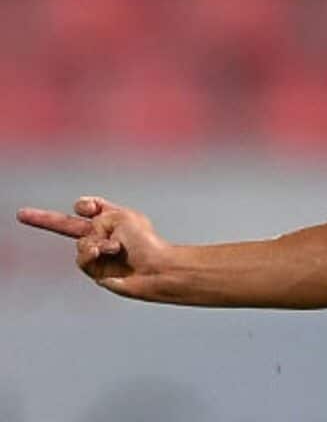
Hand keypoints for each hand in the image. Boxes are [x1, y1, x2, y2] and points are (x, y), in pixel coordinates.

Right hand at [16, 197, 169, 297]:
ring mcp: (97, 254)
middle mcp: (102, 236)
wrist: (155, 268)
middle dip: (44, 219)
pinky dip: (92, 252)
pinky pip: (82, 258)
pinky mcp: (95, 271)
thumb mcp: (122, 217)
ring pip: (80, 243)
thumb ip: (97, 216)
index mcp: (112, 220)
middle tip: (21, 213)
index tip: (83, 207)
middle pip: (67, 225)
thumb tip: (85, 233)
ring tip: (115, 247)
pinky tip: (103, 252)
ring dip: (97, 242)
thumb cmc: (145, 242)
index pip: (91, 208)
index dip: (86, 205)